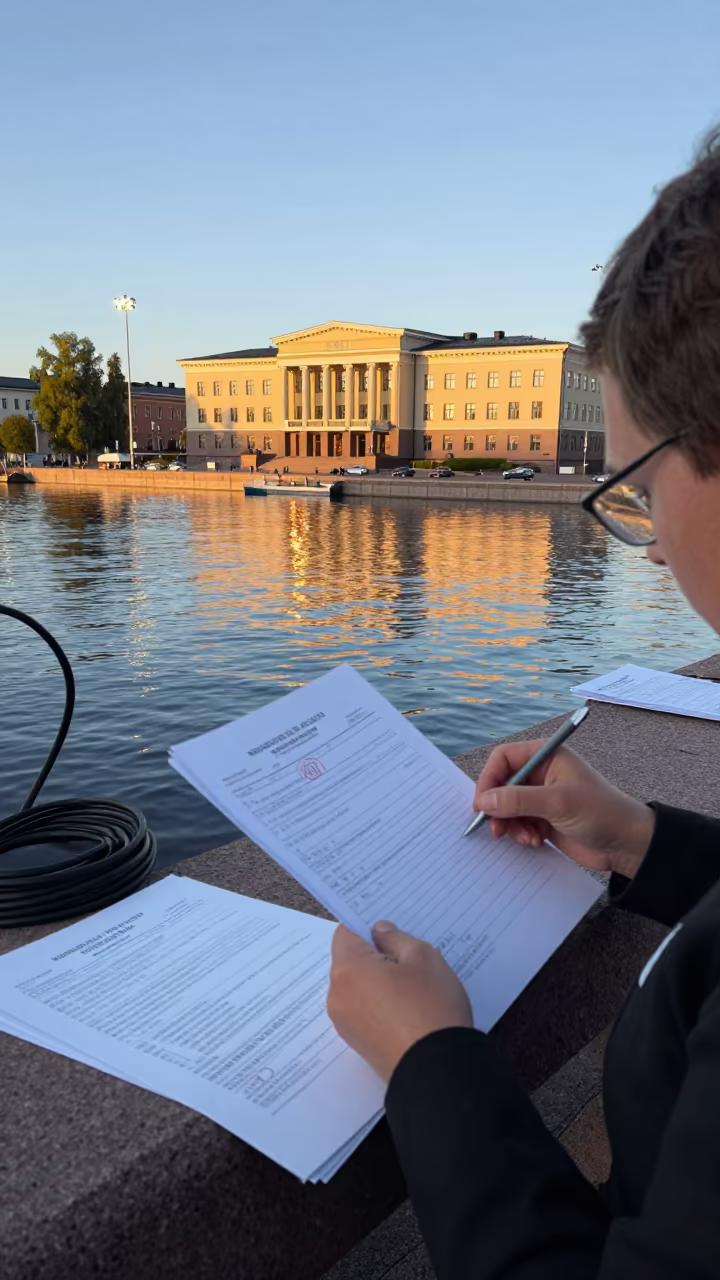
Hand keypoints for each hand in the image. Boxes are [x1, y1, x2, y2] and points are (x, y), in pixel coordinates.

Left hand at [327, 921, 471, 1081]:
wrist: (436, 1071)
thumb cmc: (430, 1007)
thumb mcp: (423, 957)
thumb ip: (396, 937)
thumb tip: (378, 931)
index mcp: (348, 969)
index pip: (345, 933)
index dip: (366, 927)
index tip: (389, 931)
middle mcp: (338, 996)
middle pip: (350, 963)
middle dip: (374, 956)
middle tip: (408, 959)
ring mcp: (345, 1024)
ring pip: (358, 988)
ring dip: (378, 982)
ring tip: (412, 988)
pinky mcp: (358, 1044)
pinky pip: (364, 1012)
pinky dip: (380, 1005)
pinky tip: (408, 1010)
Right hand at [474, 741, 654, 879]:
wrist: (626, 844)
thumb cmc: (600, 812)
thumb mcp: (557, 802)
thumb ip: (518, 800)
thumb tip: (483, 801)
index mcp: (546, 757)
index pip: (504, 758)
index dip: (489, 779)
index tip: (482, 803)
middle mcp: (541, 774)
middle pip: (502, 784)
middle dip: (498, 807)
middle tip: (496, 829)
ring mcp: (542, 797)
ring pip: (507, 807)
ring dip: (510, 825)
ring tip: (525, 838)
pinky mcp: (544, 819)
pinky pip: (519, 823)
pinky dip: (521, 834)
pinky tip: (535, 842)